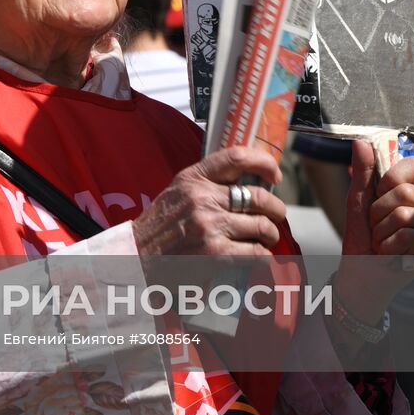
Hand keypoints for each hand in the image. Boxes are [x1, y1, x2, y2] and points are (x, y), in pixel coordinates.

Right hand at [132, 146, 286, 256]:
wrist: (138, 254)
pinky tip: (255, 256)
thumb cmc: (161, 224)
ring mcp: (210, 226)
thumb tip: (248, 179)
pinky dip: (261, 257)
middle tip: (276, 216)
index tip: (274, 174)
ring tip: (265, 238)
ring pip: (263, 226)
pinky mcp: (216, 253)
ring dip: (269, 235)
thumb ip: (208, 181)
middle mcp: (203, 198)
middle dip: (276, 209)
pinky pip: (256, 253)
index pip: (236, 157)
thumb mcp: (179, 190)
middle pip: (259, 196)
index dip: (264, 163)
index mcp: (194, 178)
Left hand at [334, 141, 413, 321]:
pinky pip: (406, 234)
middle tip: (377, 228)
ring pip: (403, 214)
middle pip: (404, 191)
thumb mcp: (358, 201)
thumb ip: (362, 172)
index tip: (378, 195)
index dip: (391, 178)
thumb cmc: (362, 238)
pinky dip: (388, 246)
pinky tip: (391, 254)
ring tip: (383, 242)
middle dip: (378, 211)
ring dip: (381, 231)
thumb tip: (361, 141)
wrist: (361, 274)